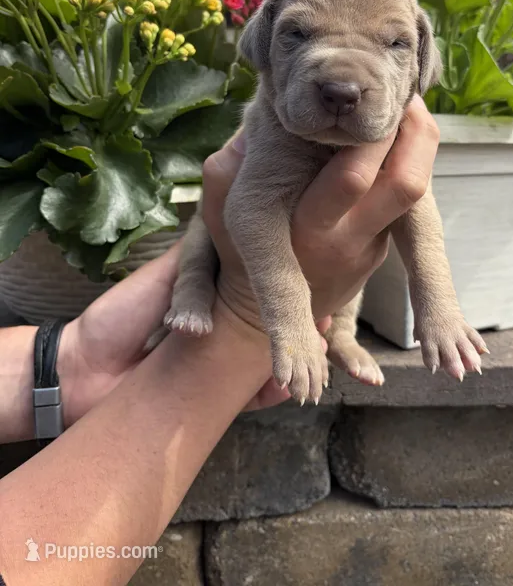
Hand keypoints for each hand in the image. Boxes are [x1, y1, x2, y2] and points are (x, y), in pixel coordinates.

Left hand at [57, 242, 310, 422]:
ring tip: (315, 354)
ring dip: (287, 358)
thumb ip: (198, 258)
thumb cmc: (121, 316)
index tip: (313, 274)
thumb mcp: (165, 277)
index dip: (285, 279)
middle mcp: (221, 324)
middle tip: (322, 320)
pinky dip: (265, 394)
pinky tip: (286, 390)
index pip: (257, 282)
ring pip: (262, 358)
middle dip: (296, 322)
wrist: (85, 373)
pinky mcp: (211, 393)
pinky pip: (246, 394)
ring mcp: (218, 360)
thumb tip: (237, 224)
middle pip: (266, 323)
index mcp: (212, 291)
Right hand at [202, 94, 439, 327]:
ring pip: (418, 189)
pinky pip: (409, 199)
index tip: (365, 100)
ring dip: (419, 142)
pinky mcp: (386, 245)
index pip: (353, 178)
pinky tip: (395, 134)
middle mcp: (349, 238)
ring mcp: (374, 245)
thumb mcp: (223, 211)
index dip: (372, 135)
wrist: (268, 314)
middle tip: (404, 96)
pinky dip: (409, 161)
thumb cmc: (242, 250)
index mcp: (307, 227)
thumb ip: (228, 167)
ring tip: (405, 107)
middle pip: (405, 183)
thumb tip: (255, 116)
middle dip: (414, 132)